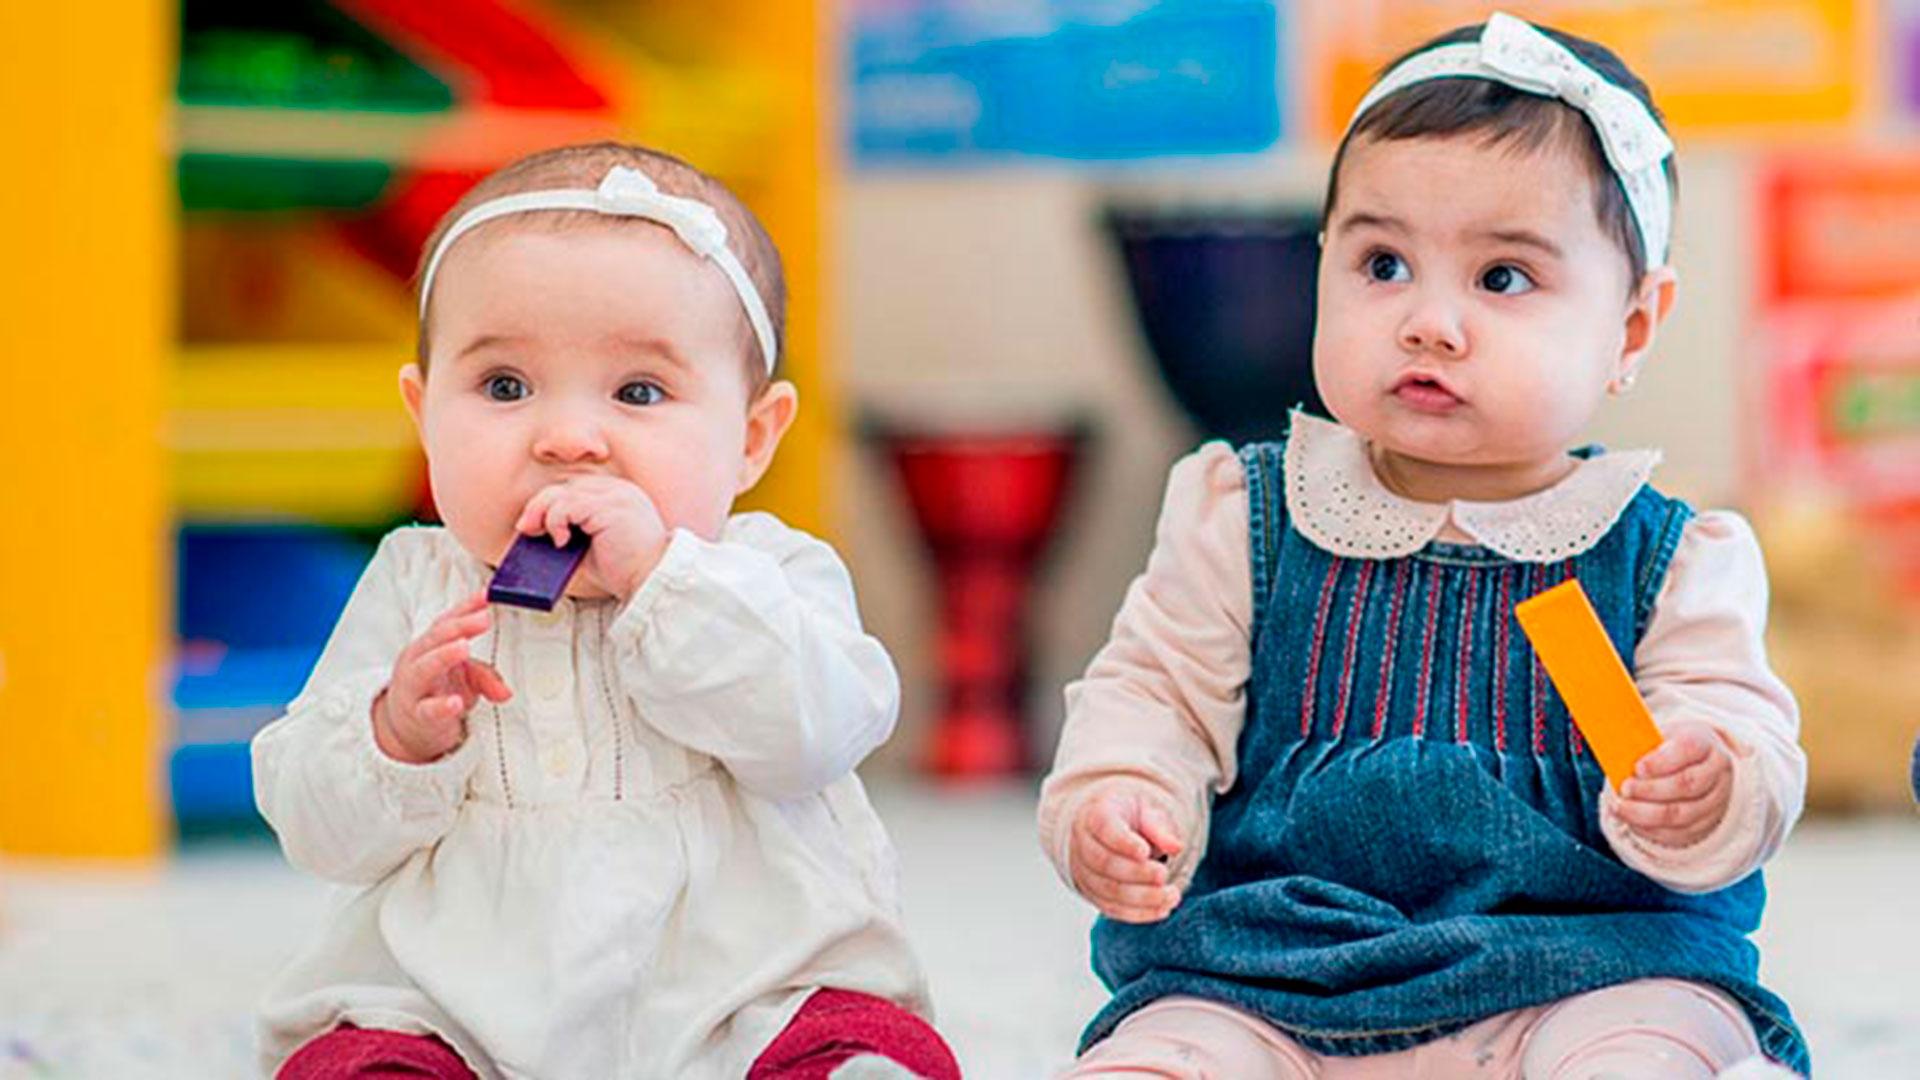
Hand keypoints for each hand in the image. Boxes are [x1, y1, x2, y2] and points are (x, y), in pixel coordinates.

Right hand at [372, 592, 512, 763]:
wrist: (404, 727)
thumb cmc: (435, 692)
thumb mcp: (464, 679)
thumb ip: (486, 677)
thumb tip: (506, 692)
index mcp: (430, 646)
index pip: (447, 622)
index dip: (466, 608)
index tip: (487, 596)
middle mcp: (418, 661)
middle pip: (435, 638)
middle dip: (460, 626)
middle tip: (483, 618)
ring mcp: (414, 687)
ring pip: (424, 668)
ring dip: (444, 656)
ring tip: (464, 647)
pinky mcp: (417, 714)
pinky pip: (427, 709)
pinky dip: (441, 706)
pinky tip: (456, 703)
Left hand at [515, 475, 669, 599]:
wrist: (650, 580)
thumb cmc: (625, 568)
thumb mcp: (591, 545)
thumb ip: (572, 531)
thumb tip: (537, 531)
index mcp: (616, 494)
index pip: (573, 488)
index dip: (549, 503)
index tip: (532, 525)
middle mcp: (617, 489)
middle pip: (564, 486)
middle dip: (539, 507)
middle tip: (526, 529)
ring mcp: (615, 495)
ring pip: (562, 494)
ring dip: (546, 516)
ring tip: (549, 538)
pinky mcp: (609, 507)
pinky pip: (568, 506)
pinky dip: (557, 522)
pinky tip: (562, 541)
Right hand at [1068, 783, 1186, 922]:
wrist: (1111, 829)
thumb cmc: (1130, 817)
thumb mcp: (1147, 811)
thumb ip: (1160, 827)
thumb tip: (1176, 847)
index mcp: (1095, 815)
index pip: (1104, 828)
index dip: (1124, 842)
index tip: (1146, 852)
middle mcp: (1083, 843)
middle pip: (1104, 863)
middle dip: (1137, 873)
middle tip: (1164, 875)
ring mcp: (1083, 871)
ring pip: (1108, 890)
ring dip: (1142, 898)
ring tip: (1171, 896)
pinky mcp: (1092, 893)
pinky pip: (1112, 908)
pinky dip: (1138, 913)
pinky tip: (1162, 909)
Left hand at [1614, 722, 1733, 848]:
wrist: (1695, 765)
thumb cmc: (1669, 748)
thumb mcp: (1660, 736)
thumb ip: (1641, 744)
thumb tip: (1614, 750)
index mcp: (1705, 744)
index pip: (1688, 749)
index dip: (1661, 761)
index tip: (1637, 767)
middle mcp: (1716, 773)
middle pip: (1687, 785)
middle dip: (1650, 790)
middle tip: (1625, 789)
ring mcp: (1715, 802)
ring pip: (1682, 814)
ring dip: (1645, 813)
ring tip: (1620, 807)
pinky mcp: (1705, 824)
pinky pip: (1677, 833)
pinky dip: (1650, 829)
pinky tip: (1631, 821)